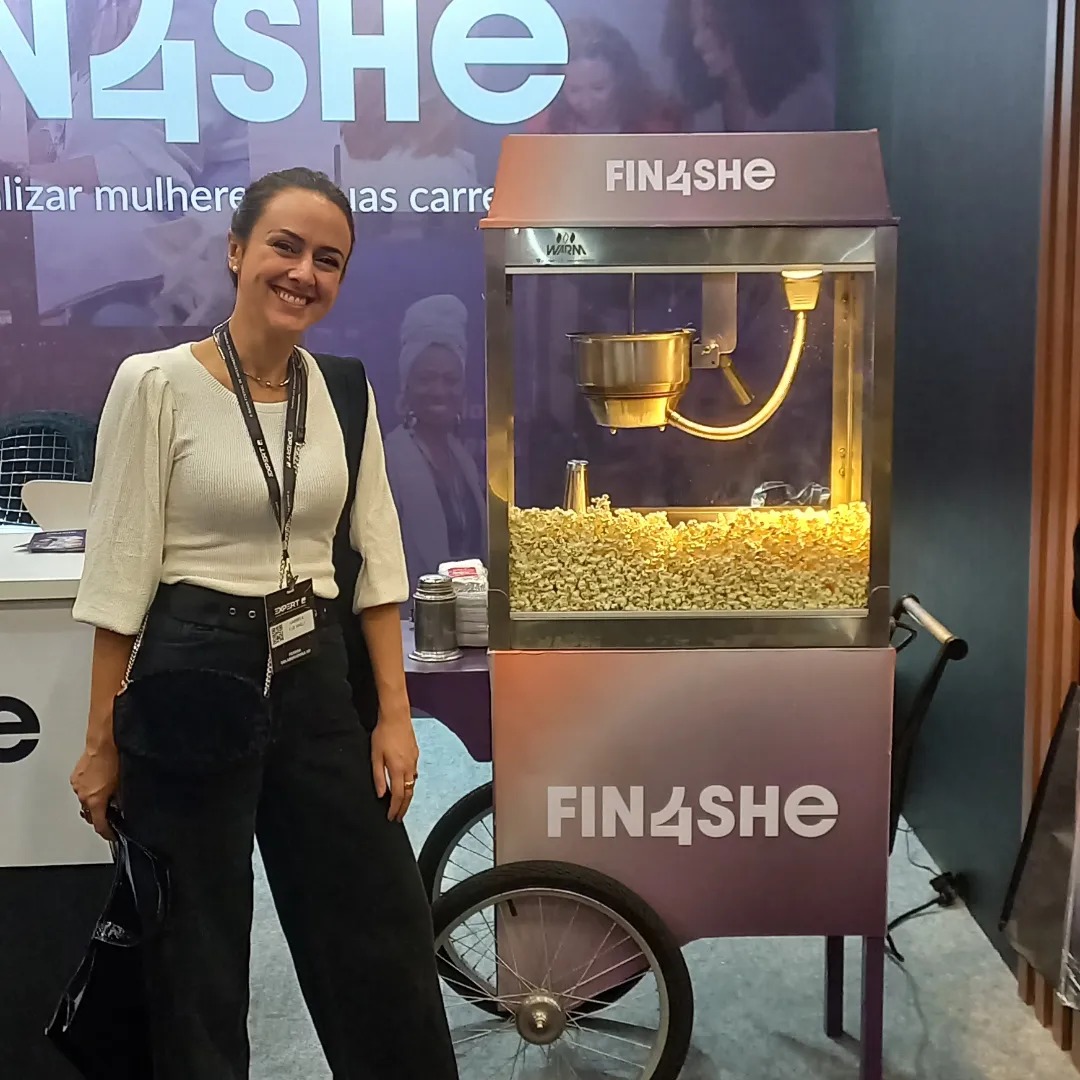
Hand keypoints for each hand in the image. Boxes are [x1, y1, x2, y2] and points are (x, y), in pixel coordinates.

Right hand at [70, 738, 119, 839]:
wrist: (104, 742)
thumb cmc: (113, 759)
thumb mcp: (122, 784)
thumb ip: (120, 799)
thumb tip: (122, 806)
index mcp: (95, 800)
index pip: (99, 825)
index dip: (107, 833)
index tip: (112, 835)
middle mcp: (83, 795)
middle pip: (90, 814)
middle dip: (99, 815)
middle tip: (110, 813)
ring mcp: (77, 786)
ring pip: (85, 801)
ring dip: (93, 801)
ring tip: (105, 794)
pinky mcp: (75, 777)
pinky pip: (81, 789)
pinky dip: (89, 790)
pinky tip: (98, 782)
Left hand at [371, 704, 418, 821]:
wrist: (396, 716)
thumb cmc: (383, 735)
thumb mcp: (375, 756)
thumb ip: (379, 777)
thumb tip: (382, 794)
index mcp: (398, 770)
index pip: (398, 796)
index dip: (395, 809)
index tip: (391, 818)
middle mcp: (409, 767)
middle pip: (409, 793)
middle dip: (404, 808)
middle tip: (398, 817)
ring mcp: (414, 761)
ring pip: (413, 784)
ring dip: (408, 797)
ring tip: (401, 804)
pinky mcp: (415, 754)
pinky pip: (414, 774)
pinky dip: (410, 784)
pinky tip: (406, 783)